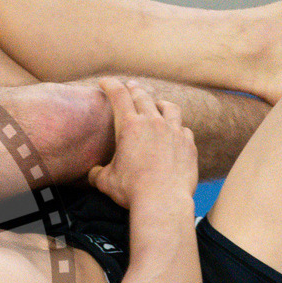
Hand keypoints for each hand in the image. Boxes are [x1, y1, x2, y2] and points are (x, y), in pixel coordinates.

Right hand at [89, 78, 197, 208]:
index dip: (110, 85)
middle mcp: (153, 123)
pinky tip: (175, 132)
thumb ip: (97, 173)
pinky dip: (177, 128)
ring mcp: (173, 132)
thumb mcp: (105, 181)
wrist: (163, 201)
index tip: (105, 82)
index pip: (118, 95)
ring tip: (158, 104)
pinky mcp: (188, 144)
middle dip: (134, 89)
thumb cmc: (131, 190)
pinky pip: (183, 129)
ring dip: (160, 103)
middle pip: (143, 97)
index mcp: (129, 127)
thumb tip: (93, 173)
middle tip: (130, 87)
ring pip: (169, 107)